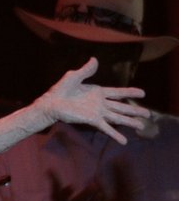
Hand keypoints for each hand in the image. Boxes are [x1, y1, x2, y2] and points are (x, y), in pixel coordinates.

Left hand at [33, 57, 149, 144]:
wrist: (51, 103)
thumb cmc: (61, 90)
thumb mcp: (74, 76)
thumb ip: (86, 70)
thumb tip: (95, 59)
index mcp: (98, 92)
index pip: (118, 92)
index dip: (130, 93)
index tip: (143, 93)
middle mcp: (100, 103)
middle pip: (122, 107)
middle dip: (135, 110)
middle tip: (148, 114)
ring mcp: (97, 113)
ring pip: (118, 117)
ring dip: (130, 122)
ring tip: (141, 126)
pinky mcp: (92, 120)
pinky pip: (106, 127)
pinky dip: (115, 134)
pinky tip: (124, 140)